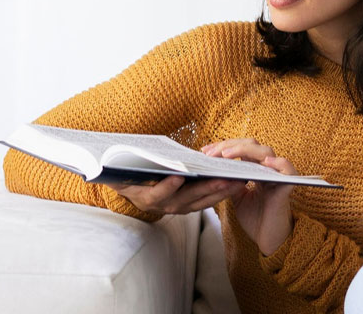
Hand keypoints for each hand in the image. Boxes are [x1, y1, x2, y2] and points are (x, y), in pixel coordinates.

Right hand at [109, 175, 244, 215]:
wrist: (133, 192)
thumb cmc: (131, 176)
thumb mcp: (125, 172)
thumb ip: (127, 166)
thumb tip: (126, 156)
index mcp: (147, 197)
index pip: (158, 194)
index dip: (167, 187)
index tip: (178, 176)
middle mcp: (165, 206)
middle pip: (188, 198)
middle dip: (207, 188)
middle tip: (223, 179)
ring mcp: (179, 208)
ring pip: (203, 201)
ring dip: (220, 192)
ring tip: (237, 181)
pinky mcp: (190, 206)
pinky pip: (208, 201)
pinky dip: (221, 193)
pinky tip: (235, 184)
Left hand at [202, 138, 297, 255]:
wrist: (267, 239)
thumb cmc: (254, 218)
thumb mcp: (235, 196)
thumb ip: (229, 180)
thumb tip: (211, 166)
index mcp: (256, 168)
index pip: (241, 148)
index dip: (223, 145)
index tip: (204, 151)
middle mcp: (267, 168)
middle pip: (251, 145)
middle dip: (228, 145)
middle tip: (210, 153)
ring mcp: (278, 175)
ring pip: (265, 151)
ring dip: (244, 150)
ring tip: (226, 155)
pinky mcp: (287, 185)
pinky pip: (287, 168)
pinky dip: (277, 162)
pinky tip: (264, 162)